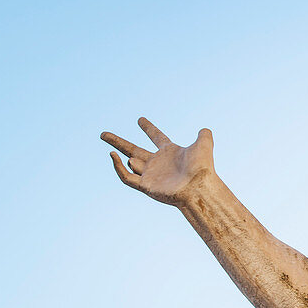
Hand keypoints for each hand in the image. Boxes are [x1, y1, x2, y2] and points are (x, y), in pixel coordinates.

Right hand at [101, 118, 215, 206]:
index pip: (157, 137)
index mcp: (170, 152)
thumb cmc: (202, 168)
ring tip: (118, 152)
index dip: (149, 128)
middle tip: (103, 134)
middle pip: (134, 150)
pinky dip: (118, 167)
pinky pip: (126, 177)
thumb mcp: (203, 145)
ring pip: (131, 163)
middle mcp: (158, 163)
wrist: (198, 187)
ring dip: (124, 157)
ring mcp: (151, 174)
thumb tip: (204, 130)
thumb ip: (203, 135)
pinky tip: (114, 156)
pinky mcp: (145, 185)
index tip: (140, 119)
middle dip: (118, 142)